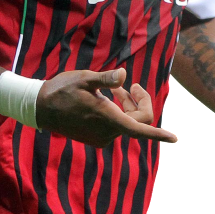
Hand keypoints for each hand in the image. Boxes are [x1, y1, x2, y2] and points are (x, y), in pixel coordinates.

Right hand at [33, 68, 177, 147]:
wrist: (40, 107)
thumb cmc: (62, 90)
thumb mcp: (85, 79)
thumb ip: (106, 79)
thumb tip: (123, 75)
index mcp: (109, 120)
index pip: (141, 128)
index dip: (159, 133)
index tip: (174, 137)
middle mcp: (107, 133)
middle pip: (137, 120)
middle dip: (138, 101)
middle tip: (130, 84)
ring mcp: (101, 138)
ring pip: (127, 123)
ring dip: (126, 105)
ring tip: (116, 89)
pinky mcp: (95, 138)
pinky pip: (116, 126)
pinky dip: (117, 112)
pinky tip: (106, 99)